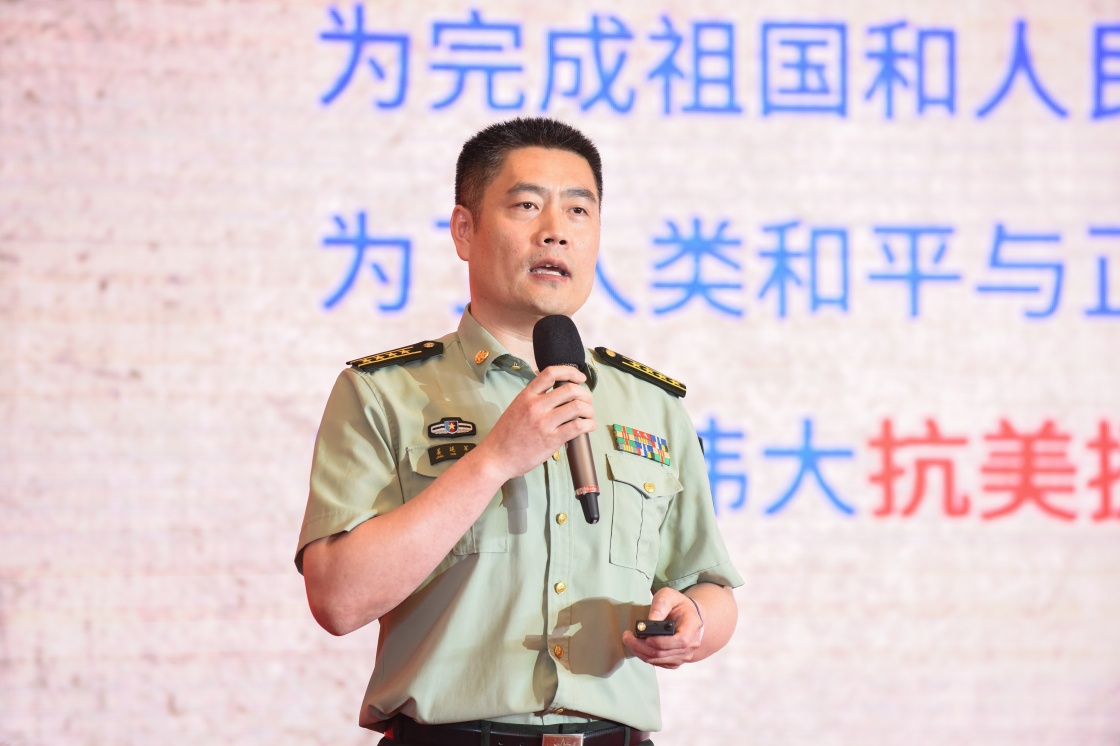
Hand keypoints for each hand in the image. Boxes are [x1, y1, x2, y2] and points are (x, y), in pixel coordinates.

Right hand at [473, 365, 595, 481]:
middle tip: (587, 400)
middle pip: (570, 389)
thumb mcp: (516, 407)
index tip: (580, 377)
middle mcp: (535, 406)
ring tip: (589, 415)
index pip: (551, 373)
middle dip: (585, 393)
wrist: (496, 457)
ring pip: (577, 407)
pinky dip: (589, 424)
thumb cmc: (505, 436)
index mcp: (526, 395)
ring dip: (589, 409)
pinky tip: (589, 426)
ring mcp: (544, 423)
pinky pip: (577, 427)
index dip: (570, 371)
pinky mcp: (551, 440)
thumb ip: (533, 398)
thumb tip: (555, 391)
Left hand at [622, 587, 704, 669]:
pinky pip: (659, 663)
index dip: (661, 642)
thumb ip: (660, 605)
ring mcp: (685, 655)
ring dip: (640, 652)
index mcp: (693, 626)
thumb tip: (650, 620)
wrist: (687, 616)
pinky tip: (637, 647)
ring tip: (629, 640)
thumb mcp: (669, 596)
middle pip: (664, 652)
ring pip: (659, 659)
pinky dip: (645, 656)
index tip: (645, 636)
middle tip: (627, 637)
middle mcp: (692, 644)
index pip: (680, 640)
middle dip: (642, 646)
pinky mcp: (676, 661)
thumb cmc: (678, 605)